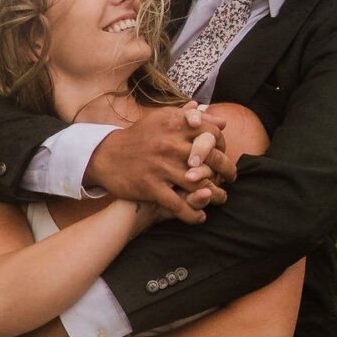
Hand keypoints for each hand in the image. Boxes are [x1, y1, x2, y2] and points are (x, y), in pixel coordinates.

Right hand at [85, 103, 235, 220]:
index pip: (212, 133)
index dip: (222, 145)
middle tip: (231, 178)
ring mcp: (161, 167)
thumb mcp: (162, 120)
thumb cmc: (138, 137)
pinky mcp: (151, 187)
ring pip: (199, 184)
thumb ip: (191, 119)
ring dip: (214, 195)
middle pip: (211, 159)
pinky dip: (192, 214)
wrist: (106, 156)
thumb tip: (220, 121)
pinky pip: (178, 205)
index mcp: (174, 125)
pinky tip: (199, 217)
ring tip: (220, 199)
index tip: (223, 153)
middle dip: (226, 170)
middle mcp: (169, 144)